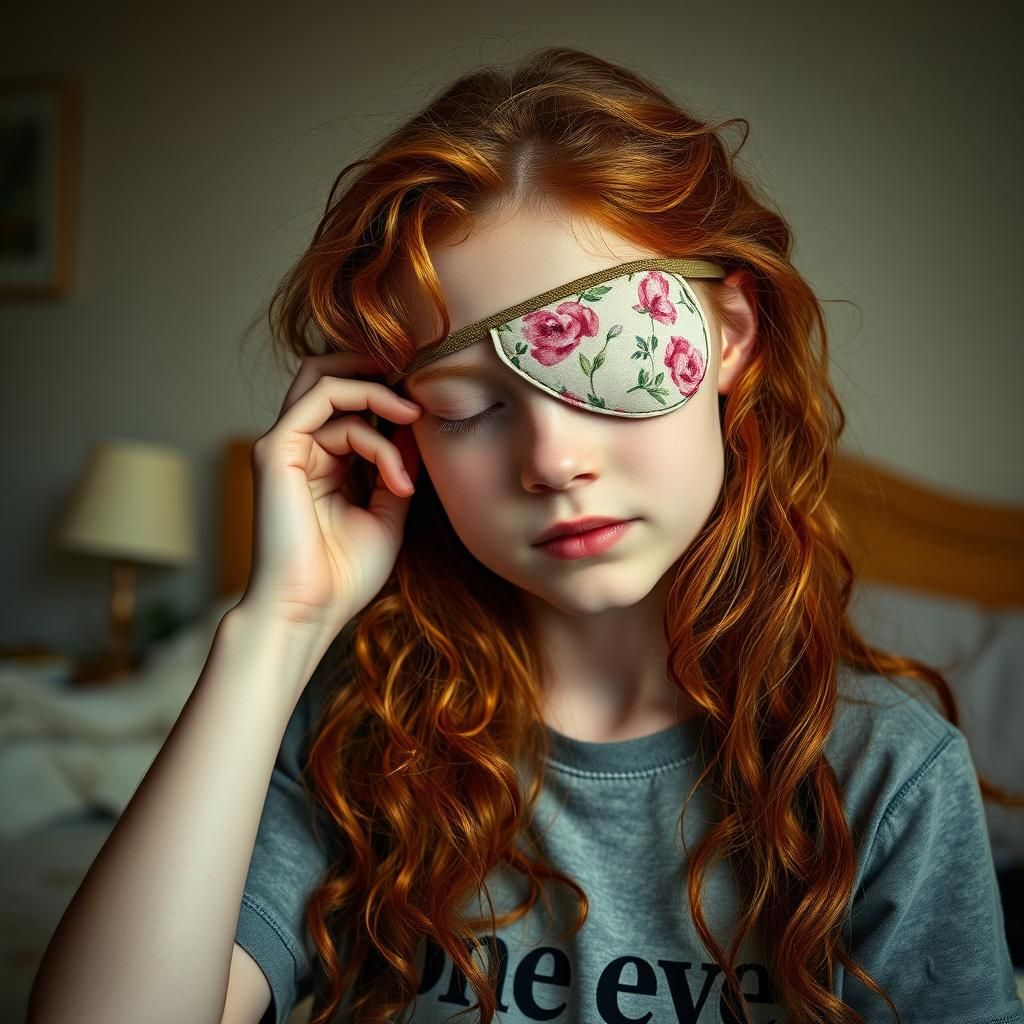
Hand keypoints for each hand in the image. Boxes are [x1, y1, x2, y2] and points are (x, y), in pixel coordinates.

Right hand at [238, 351, 422, 637]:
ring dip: (379, 395)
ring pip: (329, 383)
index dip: (388, 394)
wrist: (309, 611)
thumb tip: (417, 431)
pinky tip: (397, 463)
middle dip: (373, 368)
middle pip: (325, 373)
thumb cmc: (344, 575)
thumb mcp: (388, 513)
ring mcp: (283, 444)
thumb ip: (397, 468)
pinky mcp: (275, 450)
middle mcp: (297, 446)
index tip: (430, 405)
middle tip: (418, 378)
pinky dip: (369, 426)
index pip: (348, 402)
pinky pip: (325, 405)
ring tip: (416, 418)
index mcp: (319, 460)